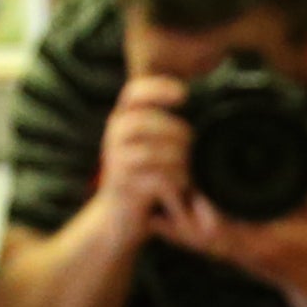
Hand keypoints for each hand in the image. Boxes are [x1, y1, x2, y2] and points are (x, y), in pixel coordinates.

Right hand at [98, 75, 196, 244]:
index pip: (135, 92)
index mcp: (122, 121)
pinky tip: (182, 190)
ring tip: (187, 173)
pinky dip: (175, 184)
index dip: (159, 88)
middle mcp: (114, 136)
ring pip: (154, 152)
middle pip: (149, 122)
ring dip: (178, 162)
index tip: (184, 95)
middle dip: (177, 133)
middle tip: (191, 148)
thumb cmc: (144, 179)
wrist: (119, 218)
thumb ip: (163, 126)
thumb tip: (192, 101)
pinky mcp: (123, 185)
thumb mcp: (151, 146)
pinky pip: (157, 178)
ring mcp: (116, 160)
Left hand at [154, 179, 306, 294]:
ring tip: (147, 201)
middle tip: (159, 185)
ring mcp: (230, 251)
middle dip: (178, 211)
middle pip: (198, 233)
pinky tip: (154, 220)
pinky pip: (194, 241)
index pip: (227, 228)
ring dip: (171, 220)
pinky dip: (174, 232)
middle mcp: (240, 248)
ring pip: (192, 238)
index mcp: (262, 241)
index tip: (194, 191)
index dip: (207, 212)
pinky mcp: (224, 249)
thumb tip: (304, 169)